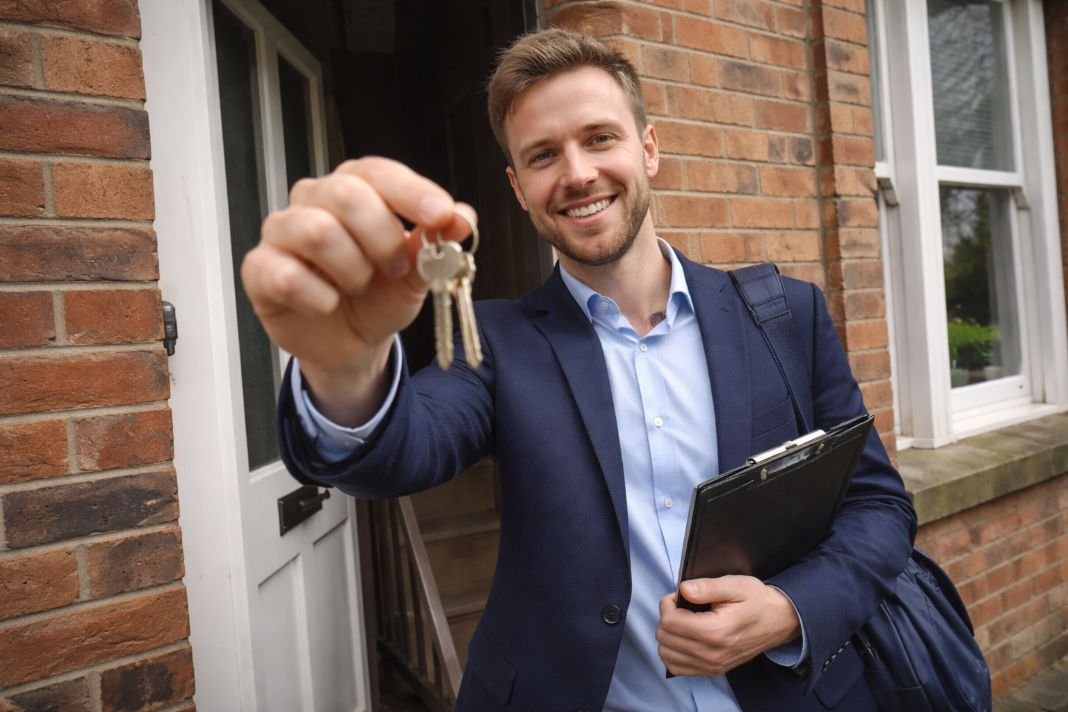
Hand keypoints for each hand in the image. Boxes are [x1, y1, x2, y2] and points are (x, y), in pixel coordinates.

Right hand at [240, 157, 475, 423]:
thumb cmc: (380, 295)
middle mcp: (314, 198)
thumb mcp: (418, 273)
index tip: (441, 215)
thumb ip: (437, 243)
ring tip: (358, 287)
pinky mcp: (259, 268)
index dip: (412, 192)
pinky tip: (329, 305)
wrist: (351, 342)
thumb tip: (463, 218)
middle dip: (382, 238)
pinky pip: (287, 275)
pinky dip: (320, 297)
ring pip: (316, 231)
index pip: (379, 172)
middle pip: (347, 194)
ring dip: (352, 269)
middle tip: (396, 268)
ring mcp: (282, 231)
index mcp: (355, 187)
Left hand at [656, 576, 801, 676]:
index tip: (677, 596)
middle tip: (680, 607)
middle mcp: (711, 654)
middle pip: (664, 638)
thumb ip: (707, 587)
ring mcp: (712, 666)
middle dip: (666, 618)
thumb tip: (683, 590)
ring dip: (668, 635)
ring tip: (682, 621)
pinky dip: (673, 653)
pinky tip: (683, 638)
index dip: (668, 604)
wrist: (779, 621)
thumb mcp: (735, 585)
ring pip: (666, 654)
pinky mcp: (713, 671)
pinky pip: (677, 668)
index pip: (670, 622)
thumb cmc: (757, 600)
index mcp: (715, 631)